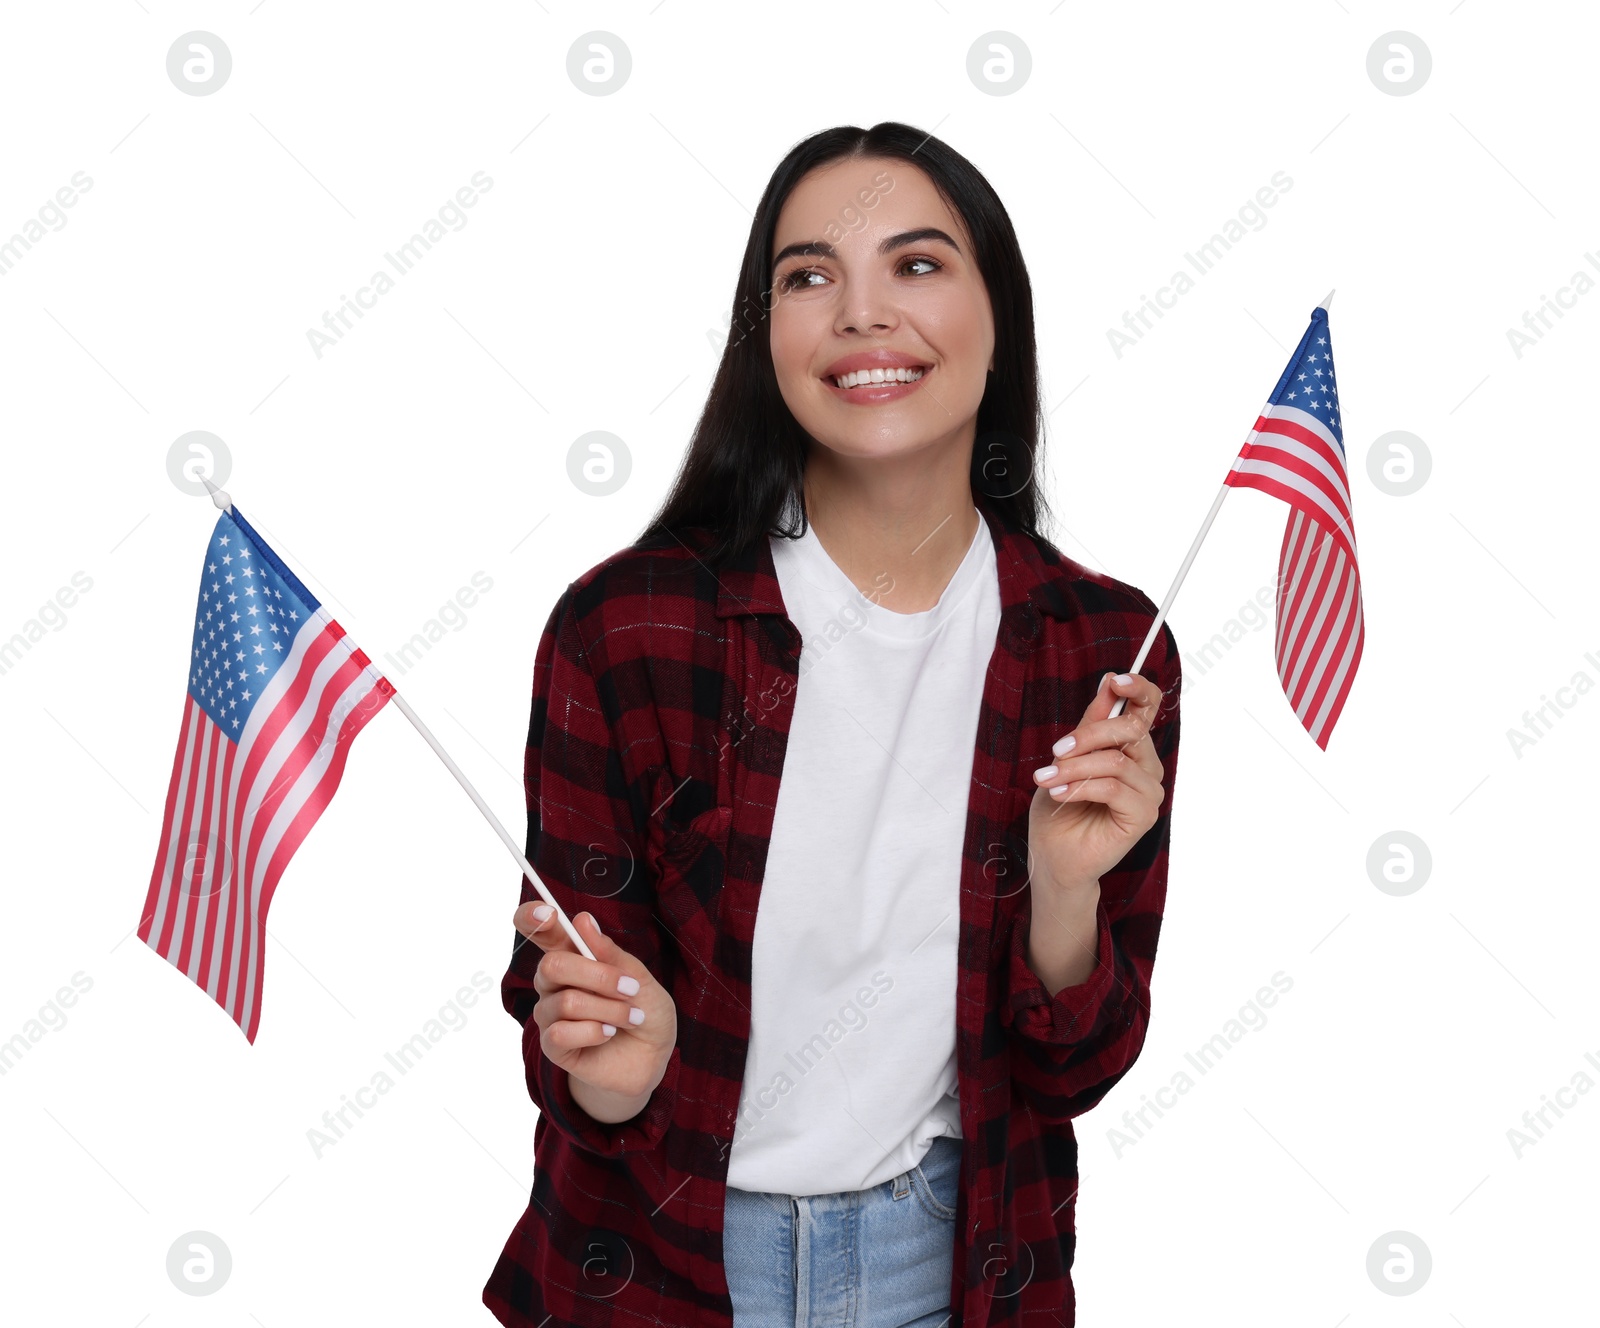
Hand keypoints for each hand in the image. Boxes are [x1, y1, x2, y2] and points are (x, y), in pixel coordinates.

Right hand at [513, 902, 677, 1102]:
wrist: (653, 1057)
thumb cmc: (645, 1011)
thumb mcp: (639, 979)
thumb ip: (611, 954)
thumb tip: (582, 921)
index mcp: (573, 956)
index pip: (538, 930)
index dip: (533, 917)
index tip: (550, 913)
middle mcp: (554, 983)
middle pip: (552, 965)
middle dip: (598, 975)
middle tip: (630, 988)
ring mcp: (550, 1014)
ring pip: (567, 1001)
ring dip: (609, 1009)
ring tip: (632, 1018)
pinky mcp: (553, 1046)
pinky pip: (560, 1033)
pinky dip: (594, 1031)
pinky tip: (609, 1034)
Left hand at [1027, 671, 1167, 891]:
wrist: (1052, 856)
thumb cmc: (1058, 808)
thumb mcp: (1067, 757)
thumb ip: (1090, 723)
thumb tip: (1108, 681)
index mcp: (1130, 748)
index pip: (1147, 709)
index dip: (1138, 689)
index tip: (1115, 680)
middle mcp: (1147, 767)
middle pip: (1130, 730)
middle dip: (1088, 735)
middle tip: (1055, 752)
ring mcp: (1149, 792)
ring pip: (1116, 761)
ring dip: (1074, 768)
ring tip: (1046, 779)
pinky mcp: (1143, 816)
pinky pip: (1113, 788)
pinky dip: (1079, 787)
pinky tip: (1058, 794)